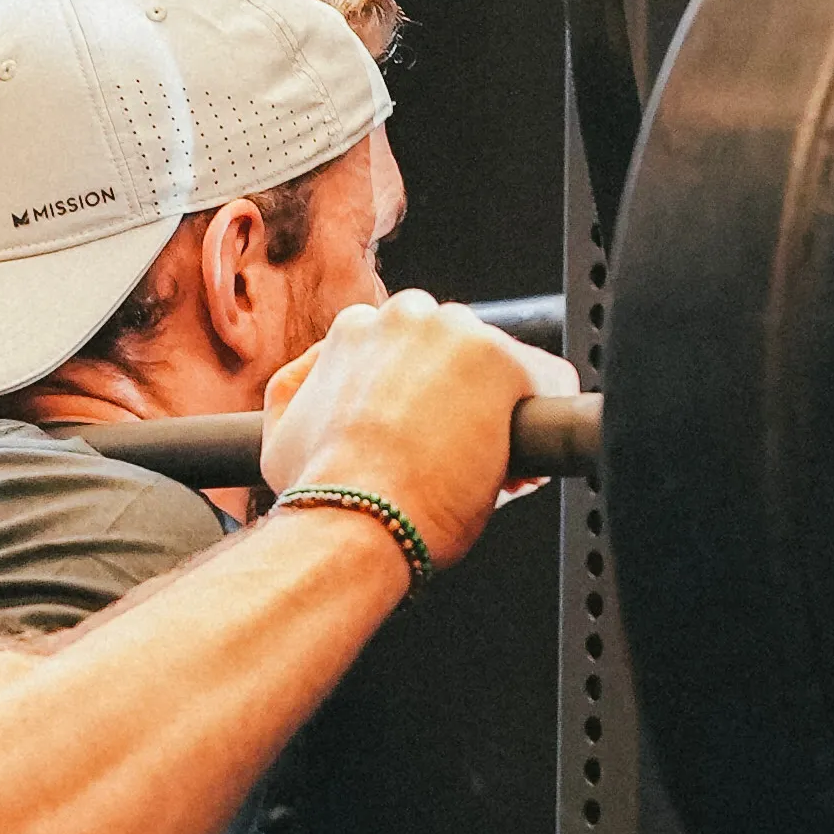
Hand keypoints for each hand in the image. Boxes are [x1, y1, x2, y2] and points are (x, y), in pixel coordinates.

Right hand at [258, 293, 555, 576]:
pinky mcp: (507, 362)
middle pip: (457, 352)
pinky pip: (552, 381)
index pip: (409, 348)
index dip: (421, 396)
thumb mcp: (281, 431)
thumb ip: (298, 386)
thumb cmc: (323, 490)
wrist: (360, 518)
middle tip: (454, 457)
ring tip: (484, 467)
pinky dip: (547, 417)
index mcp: (358, 328)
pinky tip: (526, 458)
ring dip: (499, 411)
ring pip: (501, 366)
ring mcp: (461, 334)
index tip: (425, 435)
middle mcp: (409, 316)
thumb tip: (320, 369)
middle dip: (462, 399)